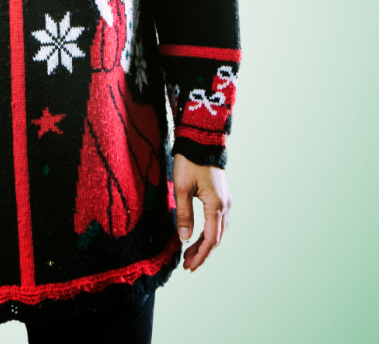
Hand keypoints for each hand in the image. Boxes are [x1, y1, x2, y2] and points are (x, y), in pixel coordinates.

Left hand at [173, 154, 230, 272]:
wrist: (201, 141)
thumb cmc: (189, 162)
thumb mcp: (181, 188)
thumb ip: (184, 213)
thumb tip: (185, 238)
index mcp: (216, 205)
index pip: (210, 239)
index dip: (200, 254)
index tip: (189, 266)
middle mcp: (225, 206)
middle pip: (216, 238)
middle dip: (202, 253)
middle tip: (187, 265)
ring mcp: (225, 201)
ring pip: (218, 230)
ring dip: (205, 244)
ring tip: (190, 254)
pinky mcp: (222, 196)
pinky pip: (218, 221)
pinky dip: (209, 233)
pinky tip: (198, 237)